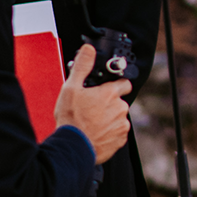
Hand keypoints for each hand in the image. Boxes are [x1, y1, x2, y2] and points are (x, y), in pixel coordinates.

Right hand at [54, 44, 131, 162]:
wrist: (73, 146)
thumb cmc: (71, 119)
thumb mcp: (71, 88)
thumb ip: (82, 66)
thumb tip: (88, 49)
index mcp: (110, 94)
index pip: (124, 83)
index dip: (115, 85)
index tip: (106, 89)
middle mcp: (120, 108)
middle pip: (119, 101)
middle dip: (109, 103)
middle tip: (92, 107)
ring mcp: (122, 124)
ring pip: (118, 117)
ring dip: (109, 118)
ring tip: (92, 121)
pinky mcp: (121, 139)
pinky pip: (118, 132)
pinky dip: (109, 131)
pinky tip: (95, 131)